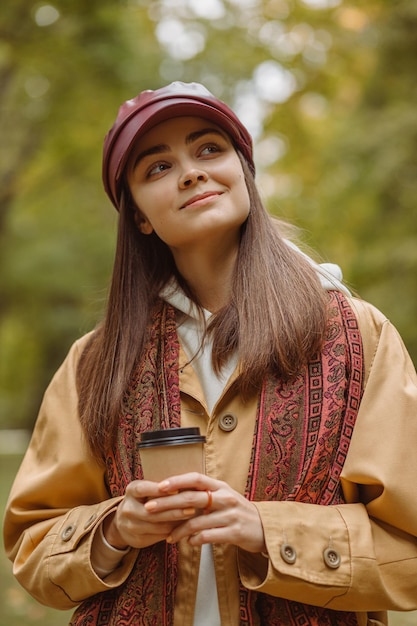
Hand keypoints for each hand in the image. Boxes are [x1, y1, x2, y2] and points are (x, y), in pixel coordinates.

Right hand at [103, 479, 197, 549]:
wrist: (124, 522)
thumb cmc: (144, 499)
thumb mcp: (147, 489)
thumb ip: (162, 488)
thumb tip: (186, 484)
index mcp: (131, 491)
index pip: (143, 489)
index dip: (158, 490)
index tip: (177, 490)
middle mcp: (128, 509)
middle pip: (151, 511)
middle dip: (174, 510)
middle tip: (192, 507)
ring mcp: (131, 526)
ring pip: (157, 525)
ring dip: (176, 521)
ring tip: (191, 517)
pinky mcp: (138, 540)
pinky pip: (159, 536)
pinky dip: (173, 530)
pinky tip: (184, 526)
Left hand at [144, 472, 266, 553]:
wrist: (264, 528)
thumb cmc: (237, 511)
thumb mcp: (223, 497)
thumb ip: (204, 494)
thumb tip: (174, 493)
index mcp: (221, 486)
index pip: (196, 478)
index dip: (177, 480)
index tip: (159, 486)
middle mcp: (226, 497)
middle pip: (192, 498)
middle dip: (168, 503)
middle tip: (150, 508)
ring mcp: (230, 515)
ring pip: (197, 521)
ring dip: (179, 530)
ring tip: (168, 537)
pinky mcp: (235, 532)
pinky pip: (208, 536)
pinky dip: (195, 540)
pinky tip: (188, 543)